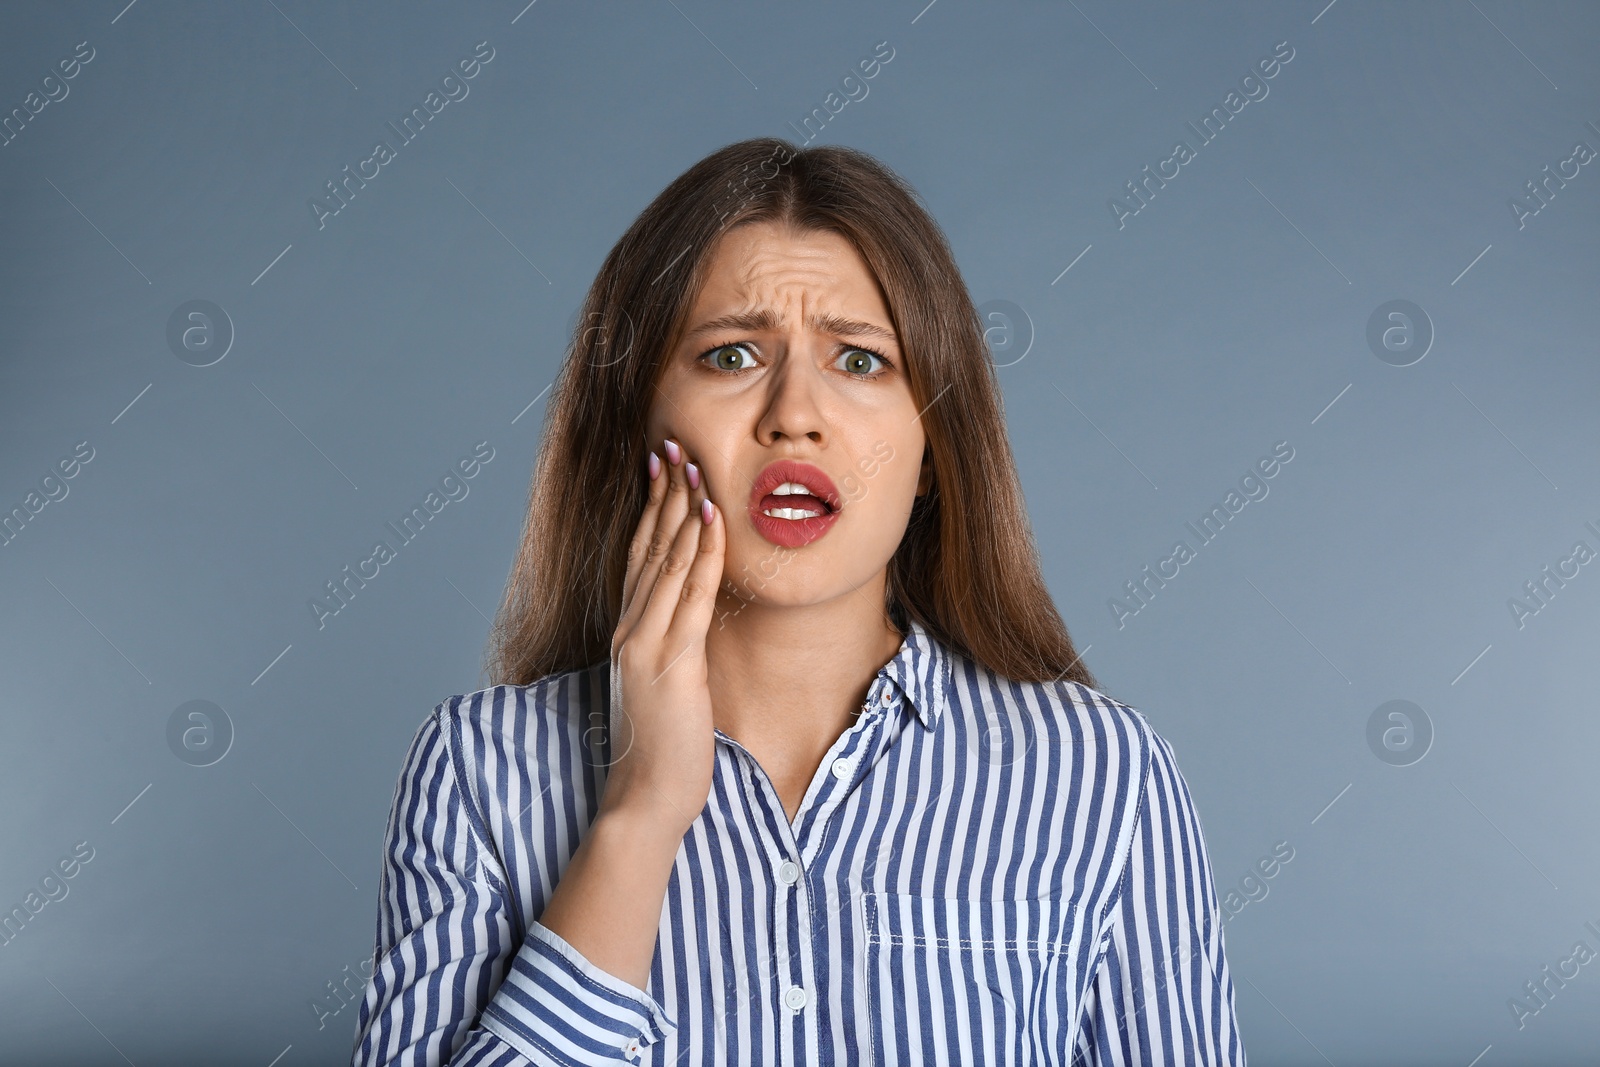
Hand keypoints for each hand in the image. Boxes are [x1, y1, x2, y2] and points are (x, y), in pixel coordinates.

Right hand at [599, 438, 725, 836]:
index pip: (638, 557)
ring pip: (667, 560)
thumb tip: (693, 623)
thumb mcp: (664, 687)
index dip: (650, 509)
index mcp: (629, 634)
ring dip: (683, 508)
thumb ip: (672, 649)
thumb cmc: (661, 750)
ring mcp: (648, 644)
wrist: (646, 796)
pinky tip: (712, 518)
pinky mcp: (672, 662)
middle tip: (674, 445)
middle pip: (648, 547)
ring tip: (695, 464)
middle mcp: (632, 630)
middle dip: (664, 493)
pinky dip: (702, 551)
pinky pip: (690, 594)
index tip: (660, 469)